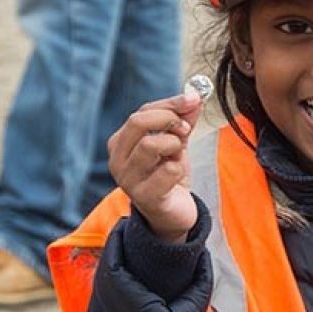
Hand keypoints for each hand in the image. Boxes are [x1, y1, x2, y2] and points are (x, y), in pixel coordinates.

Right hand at [108, 91, 205, 243]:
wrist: (172, 214)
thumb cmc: (168, 175)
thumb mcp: (176, 142)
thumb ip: (183, 119)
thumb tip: (195, 97)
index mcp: (120, 142)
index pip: (142, 111)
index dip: (170, 103)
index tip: (193, 100)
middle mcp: (117, 159)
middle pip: (138, 122)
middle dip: (169, 120)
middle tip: (185, 130)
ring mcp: (128, 179)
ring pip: (150, 144)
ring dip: (173, 145)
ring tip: (177, 156)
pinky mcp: (144, 196)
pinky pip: (168, 170)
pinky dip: (179, 169)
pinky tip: (176, 177)